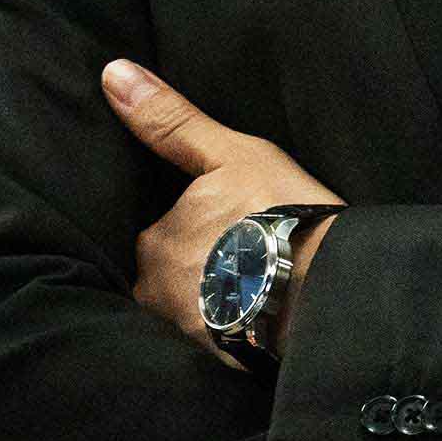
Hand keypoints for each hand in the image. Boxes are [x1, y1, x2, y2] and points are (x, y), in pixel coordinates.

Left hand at [103, 59, 341, 359]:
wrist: (327, 291)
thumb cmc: (280, 213)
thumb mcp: (231, 154)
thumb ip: (172, 121)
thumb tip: (113, 74)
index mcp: (156, 242)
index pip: (162, 235)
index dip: (194, 230)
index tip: (225, 229)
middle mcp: (156, 294)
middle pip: (171, 279)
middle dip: (198, 272)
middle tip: (246, 260)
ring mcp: (185, 335)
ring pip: (190, 314)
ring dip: (213, 306)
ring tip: (257, 294)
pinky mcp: (215, 366)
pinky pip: (213, 347)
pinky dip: (231, 337)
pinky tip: (261, 326)